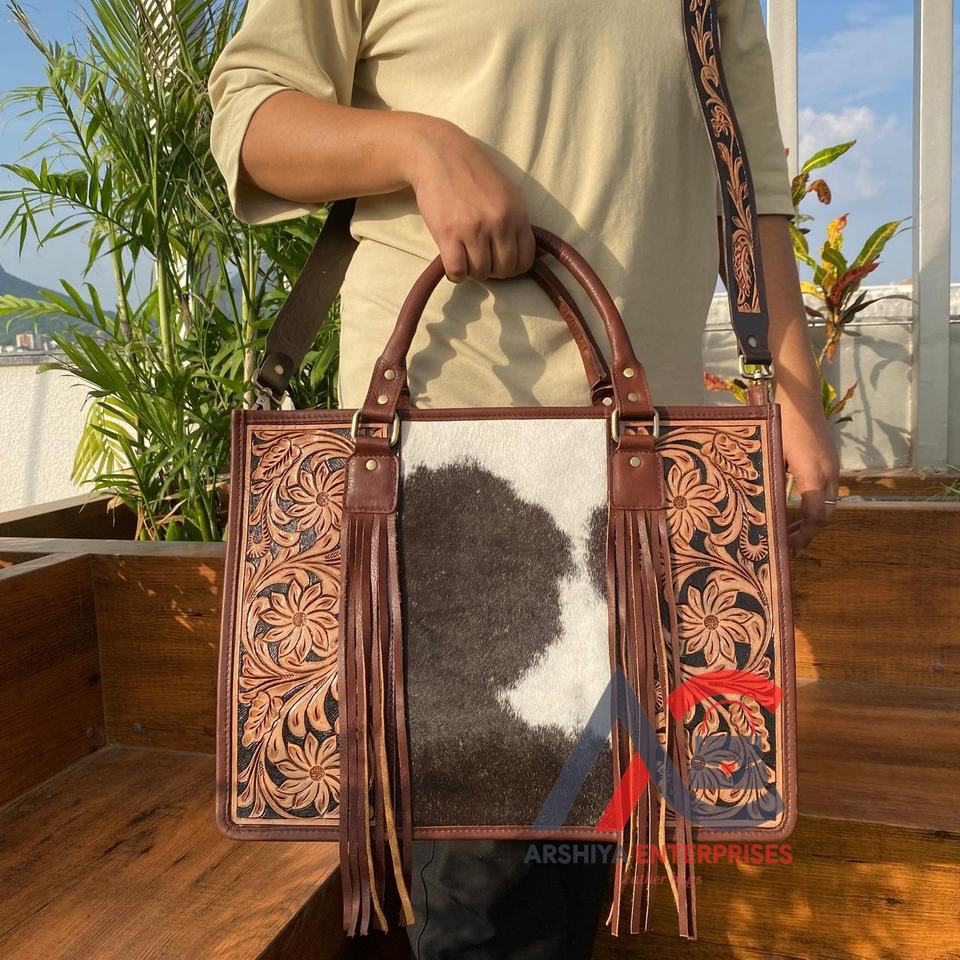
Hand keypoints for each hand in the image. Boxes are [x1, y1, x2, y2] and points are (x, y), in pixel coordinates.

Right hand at [403, 116, 534, 282]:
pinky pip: (457, 271)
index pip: (525, 260)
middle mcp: (499, 223)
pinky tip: (453, 261)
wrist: (440, 154)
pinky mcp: (448, 235)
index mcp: (517, 214)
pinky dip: (455, 273)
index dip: (513, 267)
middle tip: (481, 258)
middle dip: (493, 270)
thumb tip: (530, 254)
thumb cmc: (474, 174)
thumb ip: (518, 222)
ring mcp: (473, 230)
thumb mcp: (507, 193)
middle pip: (503, 270)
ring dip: (472, 270)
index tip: (501, 262)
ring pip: (480, 273)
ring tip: (466, 255)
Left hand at [778, 397, 840, 555]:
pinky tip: (796, 506)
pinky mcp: (830, 459)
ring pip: (828, 503)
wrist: (800, 395)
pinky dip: (813, 504)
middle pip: (826, 514)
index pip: (817, 518)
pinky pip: (826, 490)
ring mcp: (832, 466)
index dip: (803, 537)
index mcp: (814, 475)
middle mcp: (829, 473)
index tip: (788, 548)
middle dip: (808, 533)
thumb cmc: (781, 422)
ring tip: (790, 531)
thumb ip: (773, 482)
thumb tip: (765, 510)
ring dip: (811, 519)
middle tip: (787, 545)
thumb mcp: (772, 454)